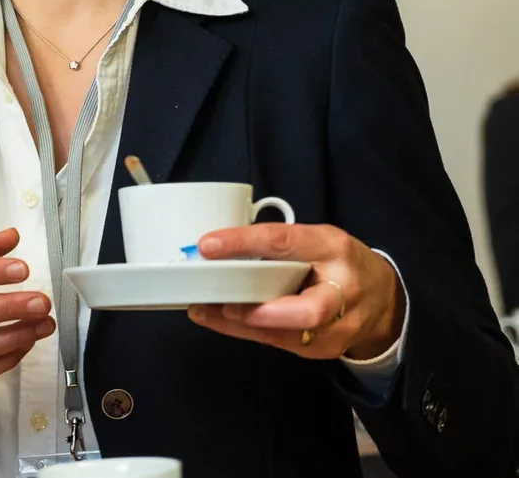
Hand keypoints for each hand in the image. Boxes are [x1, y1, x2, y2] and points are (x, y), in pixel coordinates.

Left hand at [187, 222, 403, 360]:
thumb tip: (220, 247)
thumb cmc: (339, 264)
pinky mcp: (327, 348)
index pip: (286, 242)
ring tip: (204, 310)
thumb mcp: (317, 241)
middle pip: (308, 310)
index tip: (207, 245)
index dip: (245, 243)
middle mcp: (342, 290)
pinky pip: (281, 342)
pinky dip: (246, 332)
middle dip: (264, 312)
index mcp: (333, 249)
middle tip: (225, 304)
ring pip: (289, 334)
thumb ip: (280, 245)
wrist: (385, 300)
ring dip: (241, 324)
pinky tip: (218, 320)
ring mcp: (339, 326)